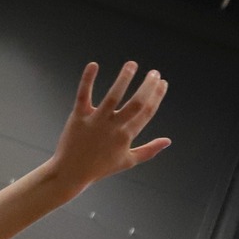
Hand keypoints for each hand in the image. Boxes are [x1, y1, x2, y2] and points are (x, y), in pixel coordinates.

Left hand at [46, 62, 170, 191]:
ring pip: (113, 97)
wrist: (70, 174)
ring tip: (131, 65)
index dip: (157, 96)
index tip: (162, 82)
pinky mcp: (78, 117)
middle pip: (135, 103)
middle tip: (154, 72)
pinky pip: (84, 95)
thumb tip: (168, 141)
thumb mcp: (128, 161)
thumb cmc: (99, 168)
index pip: (147, 112)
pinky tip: (94, 64)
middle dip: (147, 86)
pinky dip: (88, 79)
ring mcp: (95, 121)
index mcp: (126, 136)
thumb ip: (149, 150)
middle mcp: (113, 128)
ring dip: (124, 79)